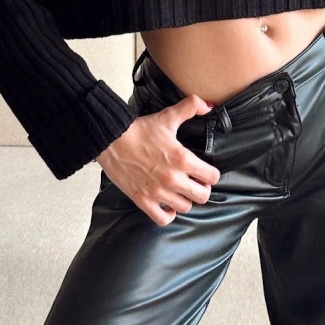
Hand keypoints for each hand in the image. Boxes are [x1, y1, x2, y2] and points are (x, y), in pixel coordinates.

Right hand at [96, 93, 220, 225]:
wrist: (111, 140)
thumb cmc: (140, 130)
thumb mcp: (168, 116)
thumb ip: (191, 107)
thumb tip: (208, 105)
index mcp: (182, 159)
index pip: (212, 176)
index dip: (212, 174)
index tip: (206, 171)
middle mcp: (172, 178)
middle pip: (202, 196)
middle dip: (202, 189)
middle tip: (196, 182)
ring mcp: (157, 192)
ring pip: (185, 207)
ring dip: (185, 199)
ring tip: (180, 191)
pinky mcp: (142, 200)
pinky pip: (163, 219)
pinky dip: (168, 214)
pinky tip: (167, 204)